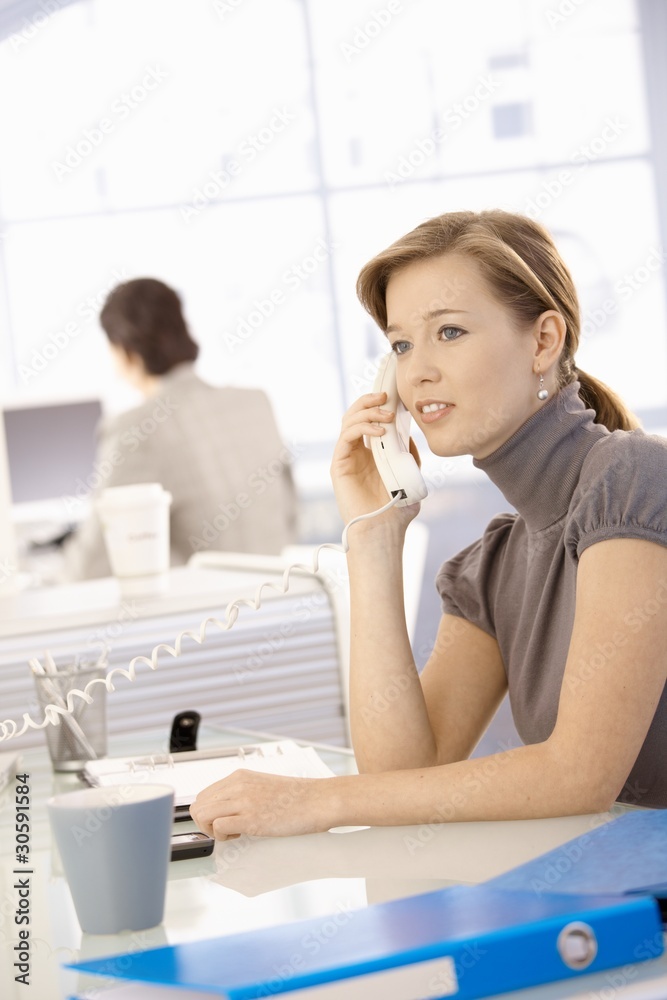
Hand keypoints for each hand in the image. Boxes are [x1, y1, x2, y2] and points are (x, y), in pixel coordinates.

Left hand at [189, 769, 333, 838]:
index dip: (208, 813)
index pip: (204, 795)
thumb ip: (243, 793)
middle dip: (206, 823)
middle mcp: (237, 785)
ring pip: (202, 815)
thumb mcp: (263, 786)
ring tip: (232, 833)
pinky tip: (241, 836)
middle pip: (198, 806)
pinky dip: (223, 837)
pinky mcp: (250, 818)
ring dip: (212, 830)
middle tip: (226, 830)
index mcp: (239, 777)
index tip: (221, 821)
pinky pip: (218, 828)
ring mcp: (243, 801)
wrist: (318, 800)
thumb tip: (227, 810)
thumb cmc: (297, 797)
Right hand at [330, 392, 420, 528]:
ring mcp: (346, 457)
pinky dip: (363, 428)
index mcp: (371, 452)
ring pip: (349, 421)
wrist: (383, 529)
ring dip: (368, 412)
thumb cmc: (396, 507)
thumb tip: (409, 434)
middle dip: (369, 401)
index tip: (394, 396)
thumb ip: (410, 455)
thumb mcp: (411, 475)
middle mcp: (356, 452)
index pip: (369, 419)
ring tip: (387, 415)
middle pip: (355, 414)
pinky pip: (347, 436)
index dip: (377, 404)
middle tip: (386, 397)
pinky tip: (380, 432)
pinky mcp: (339, 464)